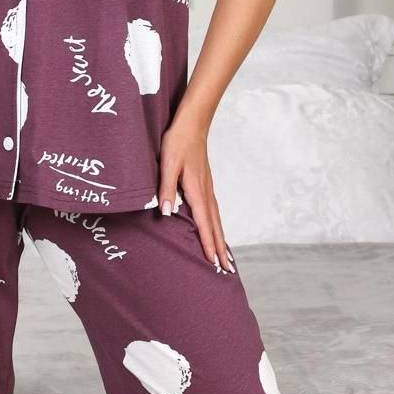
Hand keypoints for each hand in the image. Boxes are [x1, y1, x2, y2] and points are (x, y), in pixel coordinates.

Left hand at [157, 117, 235, 272]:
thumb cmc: (177, 142)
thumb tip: (165, 213)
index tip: (214, 263)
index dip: (208, 245)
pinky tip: (216, 229)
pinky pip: (214, 211)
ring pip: (217, 220)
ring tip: (226, 257)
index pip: (204, 224)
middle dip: (221, 249)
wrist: (192, 124)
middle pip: (215, 226)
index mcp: (196, 191)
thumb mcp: (167, 164)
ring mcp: (208, 189)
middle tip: (228, 270)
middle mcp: (206, 193)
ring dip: (221, 239)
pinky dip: (217, 226)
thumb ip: (166, 189)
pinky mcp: (206, 184)